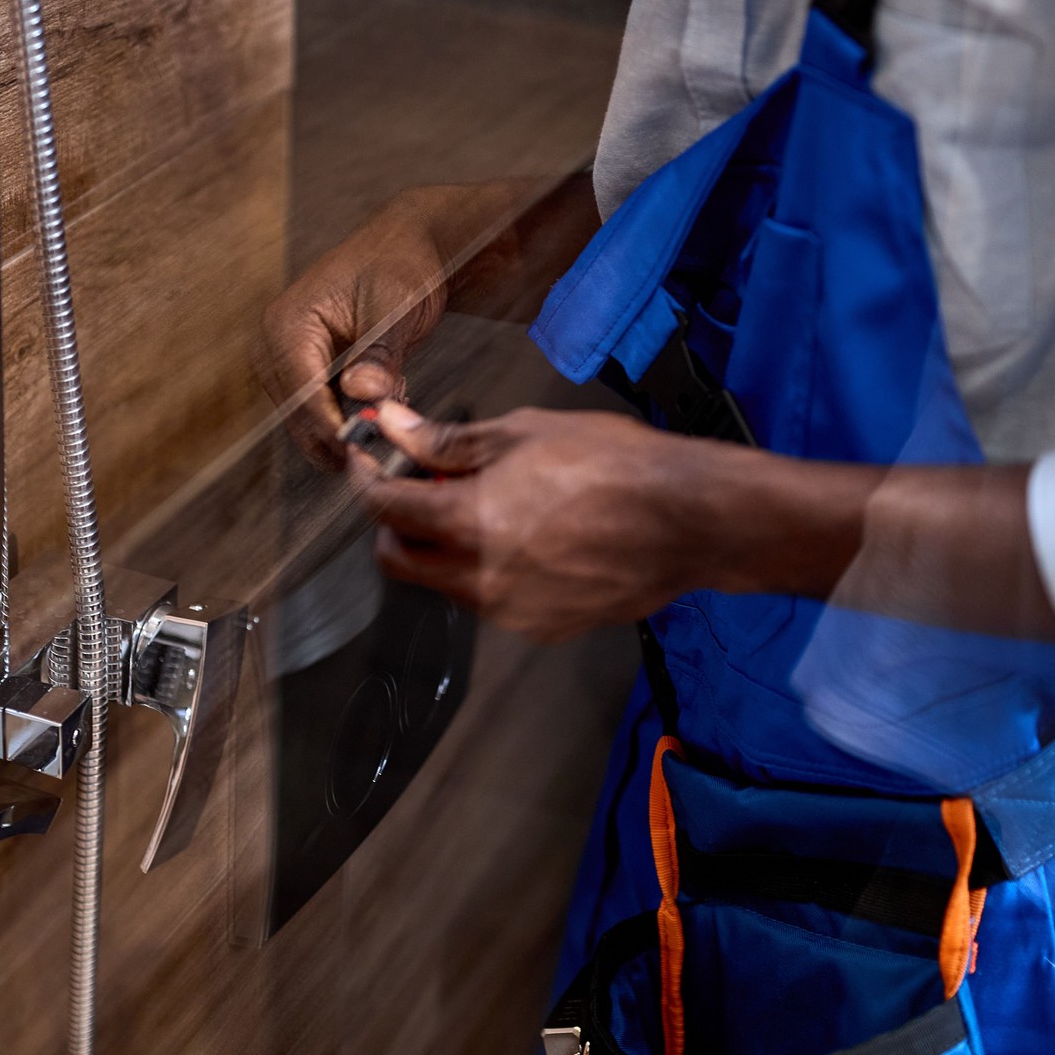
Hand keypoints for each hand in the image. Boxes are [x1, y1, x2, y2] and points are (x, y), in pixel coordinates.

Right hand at [257, 185, 511, 469]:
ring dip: (346, 429)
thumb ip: (378, 353)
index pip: (302, 393)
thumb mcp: (394, 307)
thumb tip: (361, 391)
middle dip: (338, 436)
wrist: (407, 247)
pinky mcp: (303, 370)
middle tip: (381, 452)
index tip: (364, 451)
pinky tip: (383, 404)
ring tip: (388, 420)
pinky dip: (349, 417)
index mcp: (287, 323)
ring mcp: (285, 359)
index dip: (332, 428)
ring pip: (306, 419)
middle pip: (297, 414)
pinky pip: (319, 409)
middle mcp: (274, 344)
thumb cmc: (400, 265)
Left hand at [351, 402, 712, 641]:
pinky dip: (488, 572)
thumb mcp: (522, 434)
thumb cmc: (615, 466)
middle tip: (419, 489)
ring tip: (486, 507)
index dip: (367, 481)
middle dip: (395, 525)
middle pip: (400, 562)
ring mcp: (510, 611)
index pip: (385, 510)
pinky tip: (525, 539)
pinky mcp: (541, 626)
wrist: (687, 521)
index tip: (369, 464)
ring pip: (444, 584)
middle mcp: (479, 579)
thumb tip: (395, 428)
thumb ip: (448, 441)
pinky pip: (491, 602)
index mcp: (467, 524)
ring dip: (443, 549)